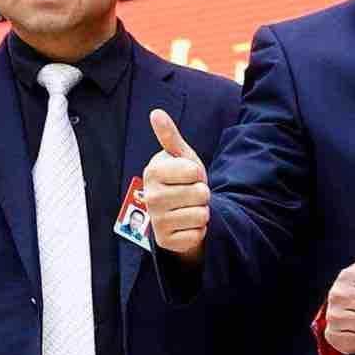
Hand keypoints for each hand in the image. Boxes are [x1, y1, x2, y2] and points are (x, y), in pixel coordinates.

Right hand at [141, 108, 210, 258]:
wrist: (178, 213)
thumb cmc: (181, 180)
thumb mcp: (180, 157)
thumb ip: (170, 137)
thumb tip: (156, 113)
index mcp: (153, 172)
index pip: (194, 171)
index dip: (198, 173)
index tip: (189, 176)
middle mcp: (151, 196)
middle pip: (201, 193)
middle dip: (203, 194)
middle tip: (190, 195)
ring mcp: (157, 220)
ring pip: (201, 215)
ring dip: (202, 213)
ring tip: (189, 209)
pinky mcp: (166, 241)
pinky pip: (197, 234)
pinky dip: (198, 231)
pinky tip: (186, 225)